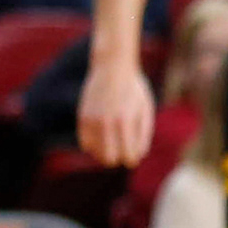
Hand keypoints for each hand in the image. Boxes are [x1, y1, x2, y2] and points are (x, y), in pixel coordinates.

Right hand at [77, 48, 157, 168]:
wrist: (112, 67)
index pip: (128, 156)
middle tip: (123, 149)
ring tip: (114, 140)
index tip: (134, 154)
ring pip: (95, 153)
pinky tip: (103, 135)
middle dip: (118, 157)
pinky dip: (94, 144)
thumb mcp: (145, 108)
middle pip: (109, 159)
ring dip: (105, 151)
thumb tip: (138, 156)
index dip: (132, 158)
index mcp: (126, 121)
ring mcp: (92, 121)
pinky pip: (85, 144)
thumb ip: (144, 133)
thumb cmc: (133, 89)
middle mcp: (107, 123)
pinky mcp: (82, 118)